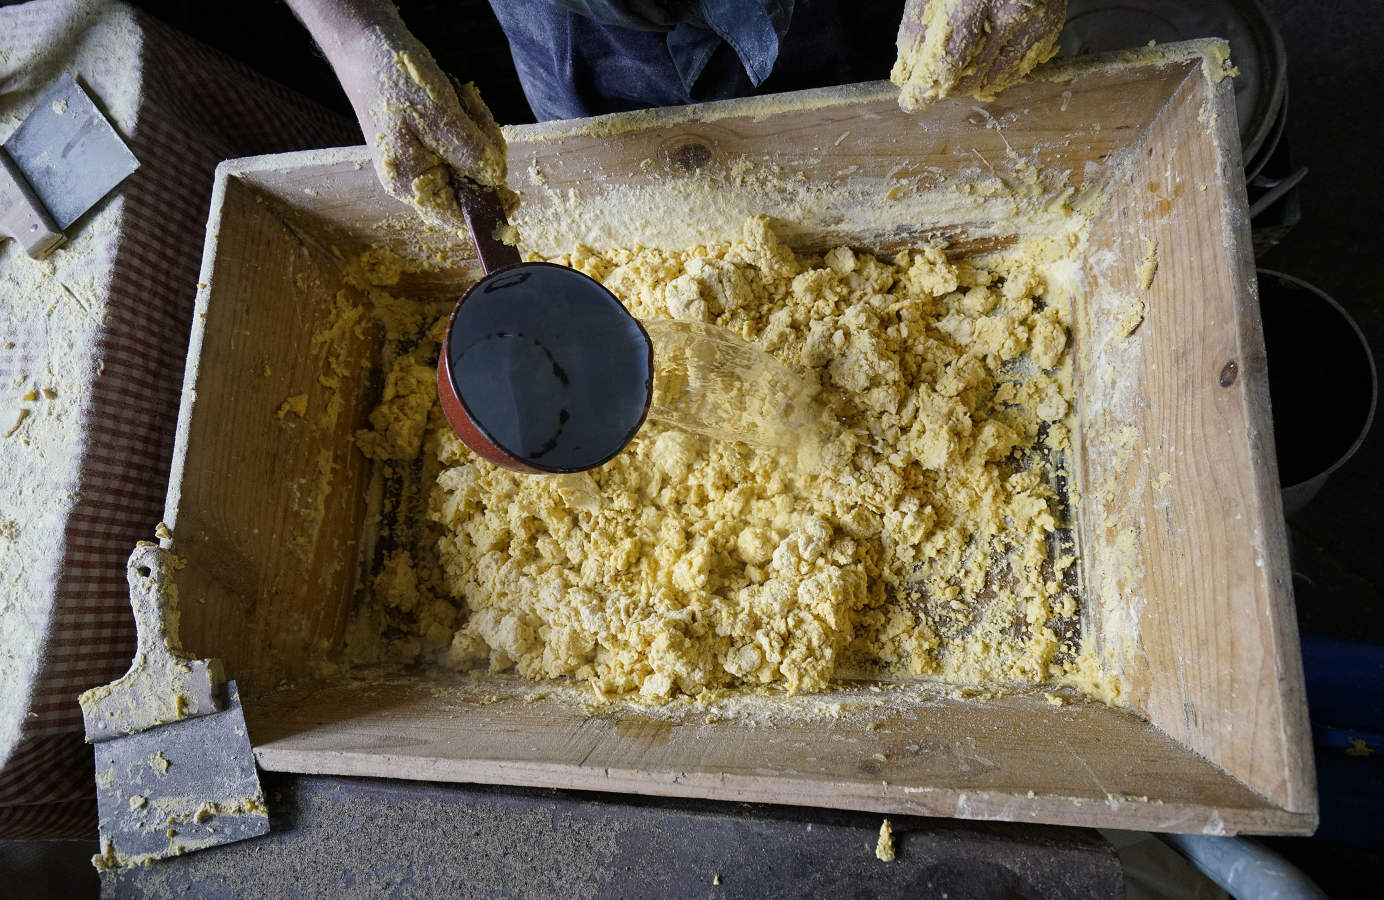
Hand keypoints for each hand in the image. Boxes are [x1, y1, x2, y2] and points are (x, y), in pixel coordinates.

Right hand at [337, 24, 507, 228]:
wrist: (368, 42)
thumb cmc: (395, 80)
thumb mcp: (438, 116)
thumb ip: (470, 153)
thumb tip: (495, 178)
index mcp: (411, 183)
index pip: (457, 217)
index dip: (488, 209)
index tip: (513, 197)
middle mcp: (417, 178)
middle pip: (472, 184)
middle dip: (484, 150)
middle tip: (472, 111)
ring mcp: (425, 158)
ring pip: (474, 160)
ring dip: (478, 127)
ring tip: (460, 96)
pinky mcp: (432, 140)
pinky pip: (466, 141)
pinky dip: (470, 119)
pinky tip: (458, 96)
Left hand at [892, 0, 1066, 110]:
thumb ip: (917, 29)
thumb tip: (908, 73)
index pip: (947, 63)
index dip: (926, 89)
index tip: (911, 102)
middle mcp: (1010, 13)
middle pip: (971, 77)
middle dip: (947, 87)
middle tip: (934, 81)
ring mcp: (1034, 22)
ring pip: (996, 79)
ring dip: (971, 82)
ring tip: (959, 67)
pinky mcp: (1049, 27)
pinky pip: (1019, 68)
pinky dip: (996, 73)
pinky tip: (984, 60)